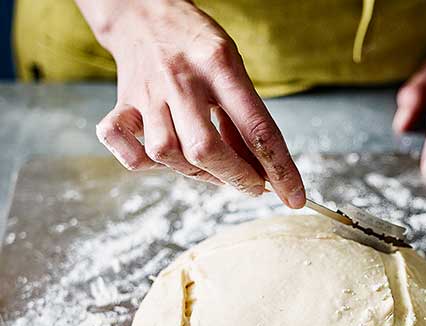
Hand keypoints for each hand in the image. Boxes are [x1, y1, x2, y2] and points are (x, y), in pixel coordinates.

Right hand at [88, 0, 305, 206]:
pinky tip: (165, 158)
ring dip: (197, 173)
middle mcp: (181, 80)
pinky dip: (140, 161)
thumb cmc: (198, 48)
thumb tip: (263, 171)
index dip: (280, 170)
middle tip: (254, 185)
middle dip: (236, 179)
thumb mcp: (234, 70)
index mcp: (219, 66)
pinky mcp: (123, 103)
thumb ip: (245, 119)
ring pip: (167, 153)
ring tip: (214, 167)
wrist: (143, 10)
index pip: (257, 129)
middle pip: (205, 149)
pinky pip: (122, 143)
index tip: (294, 198)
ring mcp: (148, 93)